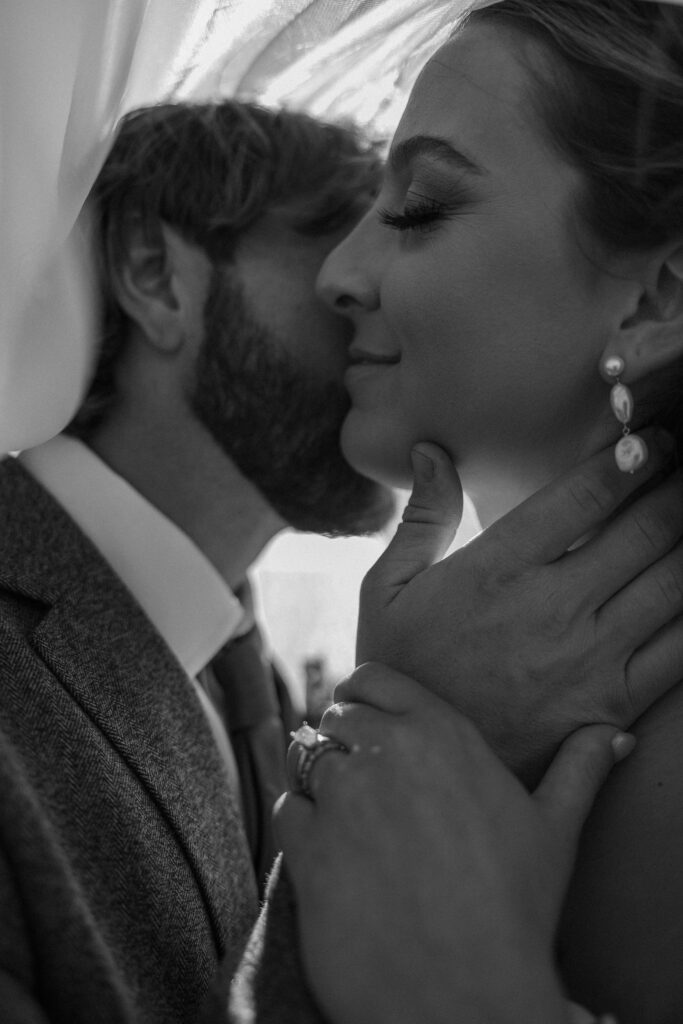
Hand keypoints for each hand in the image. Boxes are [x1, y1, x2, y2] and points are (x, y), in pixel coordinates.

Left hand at [276, 665, 631, 1023]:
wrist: (469, 995)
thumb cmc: (516, 908)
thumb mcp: (555, 829)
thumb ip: (578, 769)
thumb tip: (612, 734)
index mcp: (440, 733)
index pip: (372, 677)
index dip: (363, 696)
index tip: (368, 720)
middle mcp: (385, 752)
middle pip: (336, 715)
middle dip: (344, 739)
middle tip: (363, 778)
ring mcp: (342, 797)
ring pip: (306, 757)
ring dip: (320, 780)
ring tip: (347, 817)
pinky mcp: (308, 847)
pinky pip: (287, 809)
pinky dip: (301, 823)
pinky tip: (330, 850)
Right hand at [357, 432, 682, 781]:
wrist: (418, 770)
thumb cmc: (403, 670)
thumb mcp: (387, 591)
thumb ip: (422, 518)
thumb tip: (433, 449)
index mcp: (495, 571)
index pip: (583, 497)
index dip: (629, 459)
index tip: (650, 439)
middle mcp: (551, 610)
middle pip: (645, 531)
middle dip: (677, 489)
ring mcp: (589, 660)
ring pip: (674, 583)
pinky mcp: (614, 706)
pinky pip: (680, 649)